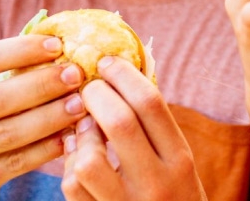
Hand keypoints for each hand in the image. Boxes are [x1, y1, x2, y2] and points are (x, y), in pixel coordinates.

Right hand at [0, 35, 86, 200]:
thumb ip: (5, 74)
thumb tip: (58, 46)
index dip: (22, 50)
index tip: (58, 45)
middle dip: (42, 85)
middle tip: (75, 76)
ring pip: (8, 133)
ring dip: (49, 117)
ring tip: (79, 105)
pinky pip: (14, 163)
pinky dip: (45, 149)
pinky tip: (67, 138)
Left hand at [61, 58, 204, 200]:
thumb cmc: (172, 198)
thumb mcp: (177, 165)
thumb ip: (154, 129)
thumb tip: (121, 71)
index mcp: (181, 160)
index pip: (150, 103)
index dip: (122, 74)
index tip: (105, 62)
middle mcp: (159, 183)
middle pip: (118, 121)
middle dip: (94, 96)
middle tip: (87, 88)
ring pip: (87, 160)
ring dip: (79, 139)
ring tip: (84, 131)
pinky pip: (72, 188)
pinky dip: (68, 168)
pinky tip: (77, 160)